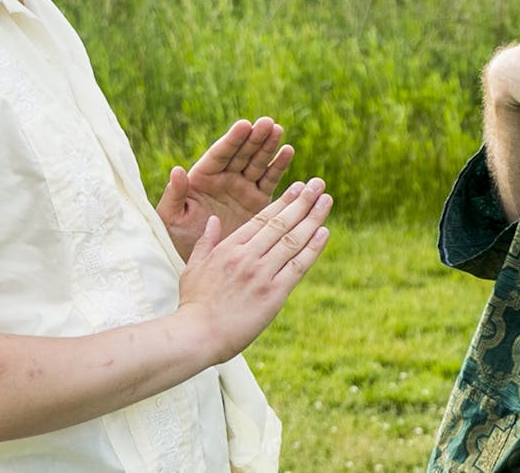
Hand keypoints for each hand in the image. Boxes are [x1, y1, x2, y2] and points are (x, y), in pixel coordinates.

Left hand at [158, 118, 294, 258]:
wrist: (201, 264)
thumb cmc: (179, 239)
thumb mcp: (171, 218)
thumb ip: (174, 195)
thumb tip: (177, 170)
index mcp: (203, 177)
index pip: (219, 155)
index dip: (231, 140)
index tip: (244, 125)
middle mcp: (224, 178)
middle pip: (240, 153)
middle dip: (253, 138)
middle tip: (266, 123)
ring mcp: (242, 188)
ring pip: (257, 162)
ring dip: (268, 146)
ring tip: (278, 130)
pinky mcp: (258, 200)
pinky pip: (269, 180)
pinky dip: (278, 166)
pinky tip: (287, 151)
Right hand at [178, 178, 331, 363]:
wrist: (197, 335)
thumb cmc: (193, 304)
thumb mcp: (193, 267)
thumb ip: (205, 242)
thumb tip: (213, 220)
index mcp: (229, 248)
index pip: (262, 219)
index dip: (283, 201)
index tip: (297, 188)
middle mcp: (248, 257)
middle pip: (281, 224)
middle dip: (303, 202)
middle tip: (318, 184)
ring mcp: (262, 274)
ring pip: (293, 240)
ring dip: (313, 219)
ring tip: (327, 201)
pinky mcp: (274, 294)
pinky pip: (298, 266)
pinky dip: (313, 248)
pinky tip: (324, 232)